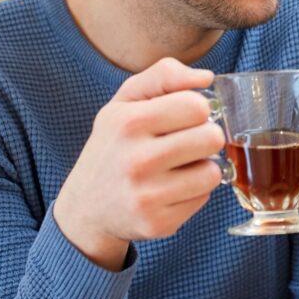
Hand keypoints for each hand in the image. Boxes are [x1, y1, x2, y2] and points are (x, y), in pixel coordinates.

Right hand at [53, 57, 225, 269]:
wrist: (86, 206)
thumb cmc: (114, 144)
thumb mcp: (126, 100)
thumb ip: (165, 76)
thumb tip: (206, 78)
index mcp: (128, 123)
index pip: (197, 106)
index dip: (196, 110)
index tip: (183, 118)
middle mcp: (136, 161)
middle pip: (212, 138)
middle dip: (205, 138)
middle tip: (186, 143)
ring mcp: (147, 196)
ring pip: (213, 171)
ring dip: (202, 167)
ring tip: (178, 167)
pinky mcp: (159, 222)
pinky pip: (204, 198)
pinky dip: (194, 192)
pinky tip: (171, 188)